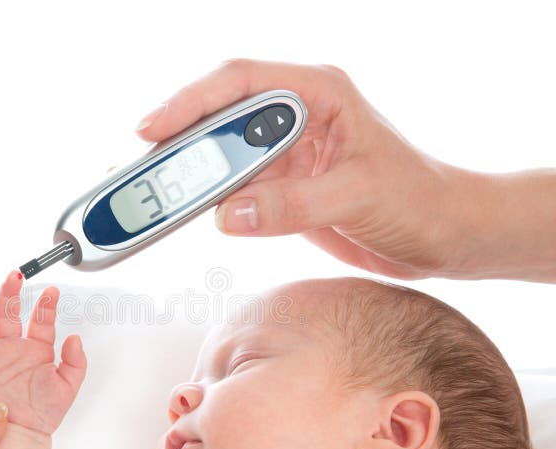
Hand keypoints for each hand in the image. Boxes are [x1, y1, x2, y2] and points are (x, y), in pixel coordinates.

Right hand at [0, 272, 86, 434]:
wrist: (23, 435)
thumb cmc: (43, 414)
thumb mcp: (68, 386)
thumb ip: (76, 362)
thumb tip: (76, 339)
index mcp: (36, 349)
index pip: (41, 321)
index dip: (47, 305)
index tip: (52, 291)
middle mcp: (11, 349)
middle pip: (8, 313)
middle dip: (10, 292)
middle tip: (14, 274)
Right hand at [135, 58, 480, 279]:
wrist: (443, 235)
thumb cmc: (419, 200)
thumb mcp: (357, 196)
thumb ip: (291, 206)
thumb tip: (226, 215)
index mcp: (319, 93)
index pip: (241, 82)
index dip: (190, 101)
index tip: (151, 128)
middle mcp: (297, 117)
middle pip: (219, 117)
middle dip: (175, 141)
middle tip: (136, 168)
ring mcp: (287, 154)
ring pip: (220, 156)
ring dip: (185, 175)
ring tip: (147, 194)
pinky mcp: (283, 188)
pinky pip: (234, 189)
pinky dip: (206, 201)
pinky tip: (182, 212)